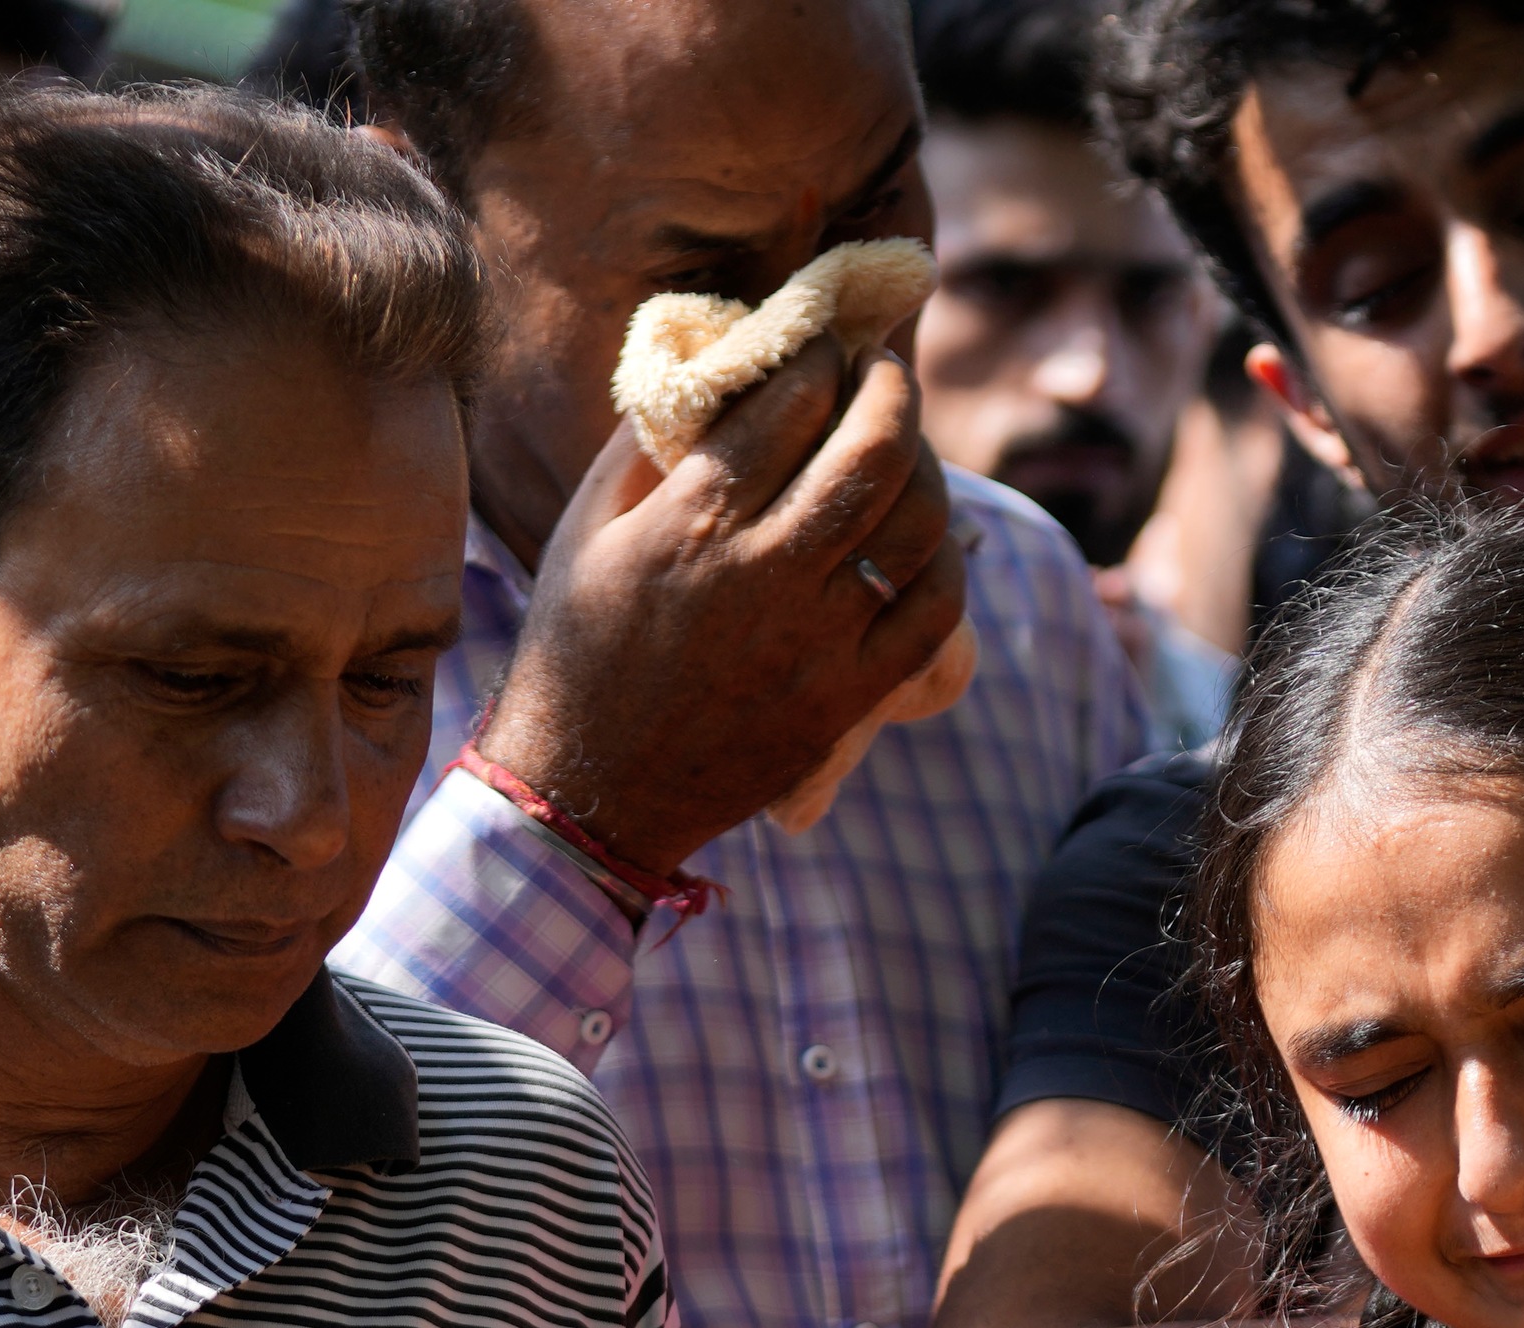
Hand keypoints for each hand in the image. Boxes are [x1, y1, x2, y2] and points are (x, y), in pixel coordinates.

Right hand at [477, 339, 968, 874]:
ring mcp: (818, 638)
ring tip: (903, 451)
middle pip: (876, 447)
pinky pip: (936, 610)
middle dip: (892, 386)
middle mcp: (766, 569)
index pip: (792, 398)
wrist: (593, 791)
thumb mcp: (587, 529)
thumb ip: (645, 445)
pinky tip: (926, 541)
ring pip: (920, 521)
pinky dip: (944, 560)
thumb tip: (708, 370)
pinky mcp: (850, 696)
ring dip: (925, 467)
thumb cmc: (579, 649)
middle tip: (883, 370)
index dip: (820, 352)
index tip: (824, 339)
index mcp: (695, 518)